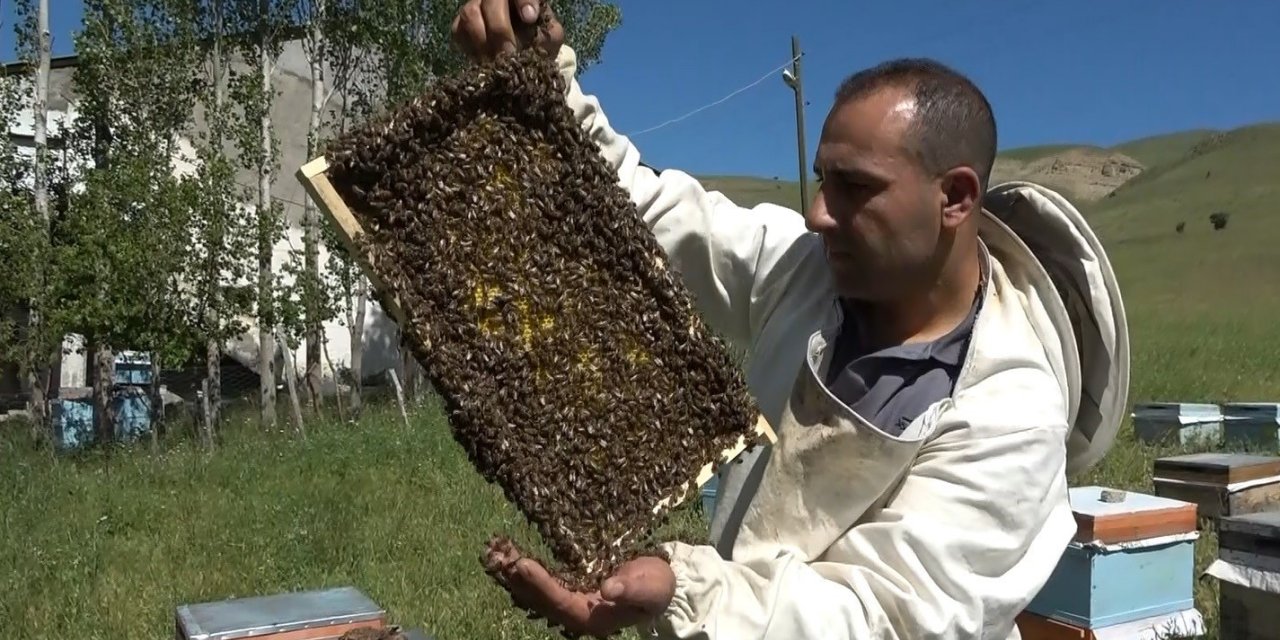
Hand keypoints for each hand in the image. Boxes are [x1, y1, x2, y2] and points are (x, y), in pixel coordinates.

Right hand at [451, 0, 565, 61]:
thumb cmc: (540, 43)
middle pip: (492, 0)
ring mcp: (476, 7)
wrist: (523, 60)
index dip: (524, 0)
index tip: (530, 18)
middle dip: (500, 28)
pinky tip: (484, 62)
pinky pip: (458, 31)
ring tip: (496, 62)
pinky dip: (471, 48)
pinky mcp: (461, 25)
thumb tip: (533, 38)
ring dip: (483, 41)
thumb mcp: (551, 39)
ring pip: (471, 14)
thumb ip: (548, 34)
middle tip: (509, 53)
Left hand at [484, 537, 675, 637]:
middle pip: (540, 598)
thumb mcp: (650, 587)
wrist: (661, 587)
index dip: (541, 584)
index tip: (523, 564)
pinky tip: (510, 555)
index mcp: (593, 618)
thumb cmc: (657, 586)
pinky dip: (525, 569)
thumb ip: (630, 589)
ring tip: (496, 552)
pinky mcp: (568, 589)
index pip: (560, 601)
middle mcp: (576, 614)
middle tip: (498, 556)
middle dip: (518, 578)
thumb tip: (608, 588)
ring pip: (535, 591)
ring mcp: (570, 602)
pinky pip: (541, 581)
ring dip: (515, 573)